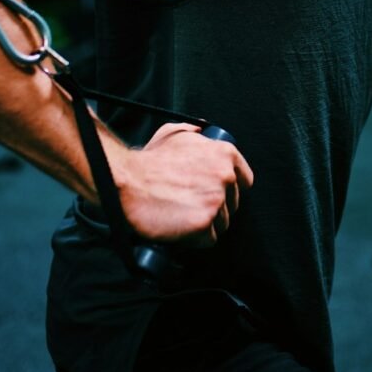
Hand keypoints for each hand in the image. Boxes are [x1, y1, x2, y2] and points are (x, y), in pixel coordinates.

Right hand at [108, 123, 253, 246]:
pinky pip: (209, 239)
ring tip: (183, 215)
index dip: (229, 189)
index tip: (216, 193)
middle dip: (215, 207)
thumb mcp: (175, 134)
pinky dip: (196, 238)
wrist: (127, 181)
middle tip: (191, 205)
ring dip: (205, 223)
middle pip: (232, 204)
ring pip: (222, 222)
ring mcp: (216, 200)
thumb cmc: (149, 160)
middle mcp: (226, 176)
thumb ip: (195, 134)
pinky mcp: (204, 223)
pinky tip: (181, 227)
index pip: (244, 179)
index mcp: (225, 154)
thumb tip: (202, 133)